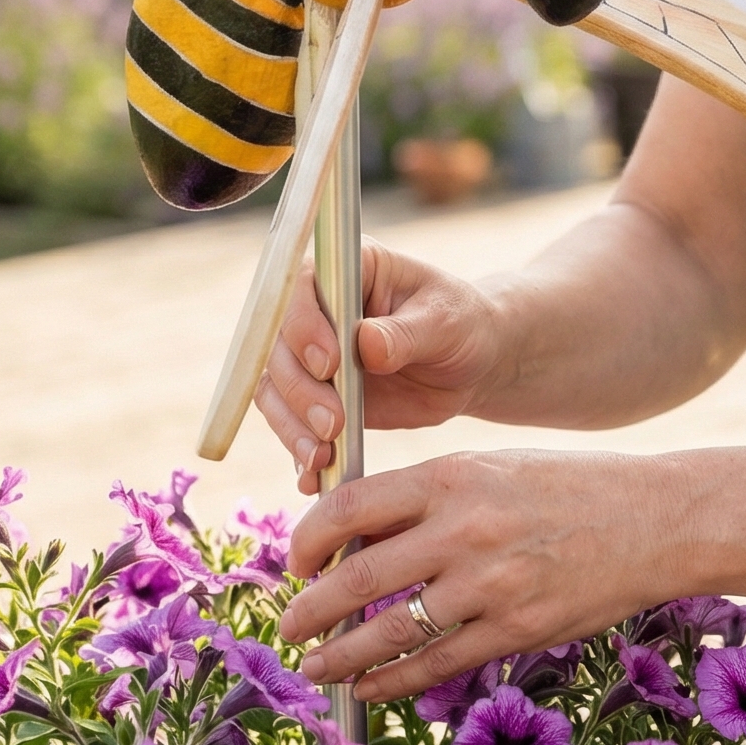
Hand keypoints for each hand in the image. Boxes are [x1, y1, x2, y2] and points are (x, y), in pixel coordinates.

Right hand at [254, 241, 507, 493]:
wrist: (470, 363)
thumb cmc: (462, 325)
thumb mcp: (446, 322)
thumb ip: (405, 333)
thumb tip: (367, 345)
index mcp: (347, 268)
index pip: (301, 287)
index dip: (305, 326)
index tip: (330, 364)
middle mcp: (316, 308)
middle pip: (278, 345)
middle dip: (300, 390)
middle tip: (333, 425)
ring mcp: (309, 354)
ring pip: (275, 389)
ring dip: (291, 426)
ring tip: (322, 457)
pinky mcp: (314, 396)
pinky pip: (292, 424)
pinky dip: (298, 452)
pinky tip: (314, 476)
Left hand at [274, 448, 692, 699]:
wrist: (655, 519)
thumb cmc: (567, 488)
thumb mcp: (490, 468)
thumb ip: (425, 500)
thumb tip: (351, 538)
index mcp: (450, 475)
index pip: (349, 507)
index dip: (308, 540)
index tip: (296, 562)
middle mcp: (464, 528)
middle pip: (358, 577)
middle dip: (309, 610)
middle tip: (286, 628)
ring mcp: (491, 583)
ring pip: (390, 631)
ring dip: (340, 656)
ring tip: (315, 668)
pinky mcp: (517, 629)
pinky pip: (438, 663)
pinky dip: (393, 681)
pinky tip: (369, 687)